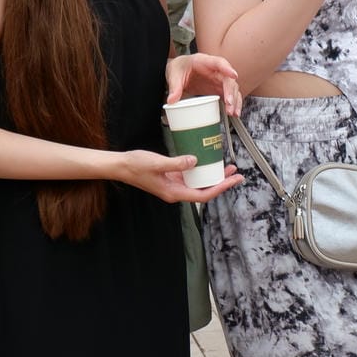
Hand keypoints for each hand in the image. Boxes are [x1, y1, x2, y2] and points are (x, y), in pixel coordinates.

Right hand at [115, 149, 242, 204]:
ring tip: (225, 166)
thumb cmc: (136, 166)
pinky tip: (205, 162)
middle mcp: (176, 192)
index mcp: (174, 193)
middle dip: (220, 182)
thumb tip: (195, 161)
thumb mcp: (157, 163)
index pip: (203, 195)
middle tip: (235, 172)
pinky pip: (190, 177)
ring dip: (212, 176)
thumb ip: (176, 163)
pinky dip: (200, 170)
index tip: (233, 180)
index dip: (220, 188)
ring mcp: (173, 185)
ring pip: (198, 183)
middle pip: (203, 190)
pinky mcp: (171, 178)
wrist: (121, 166)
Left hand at [166, 52, 240, 119]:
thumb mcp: (174, 75)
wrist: (179, 70)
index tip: (233, 75)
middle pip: (227, 79)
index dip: (227, 68)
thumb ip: (174, 87)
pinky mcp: (218, 88)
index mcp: (204, 61)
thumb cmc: (179, 68)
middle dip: (230, 91)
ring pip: (232, 88)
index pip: (218, 62)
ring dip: (234, 100)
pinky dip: (234, 104)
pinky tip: (234, 113)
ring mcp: (218, 79)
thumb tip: (172, 100)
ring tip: (232, 112)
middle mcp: (215, 70)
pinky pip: (230, 95)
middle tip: (229, 103)